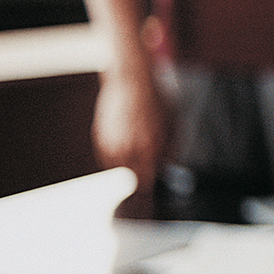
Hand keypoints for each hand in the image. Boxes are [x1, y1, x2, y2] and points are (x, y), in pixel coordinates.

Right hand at [92, 63, 171, 196]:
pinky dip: (116, 161)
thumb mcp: (173, 124)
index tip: (152, 193)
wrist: (131, 81)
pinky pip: (107, 158)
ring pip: (118, 169)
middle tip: (145, 186)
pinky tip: (125, 156)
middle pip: (132, 178)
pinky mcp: (100, 137)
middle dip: (139, 182)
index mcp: (150, 147)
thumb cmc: (156, 100)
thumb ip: (170, 149)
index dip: (150, 188)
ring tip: (136, 169)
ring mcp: (112, 143)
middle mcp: (129, 148)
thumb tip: (167, 168)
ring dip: (127, 171)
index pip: (146, 181)